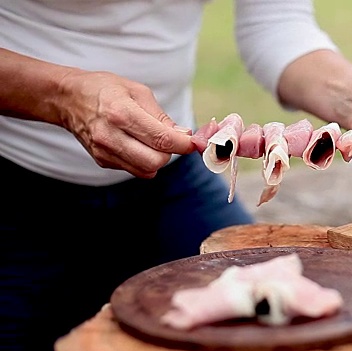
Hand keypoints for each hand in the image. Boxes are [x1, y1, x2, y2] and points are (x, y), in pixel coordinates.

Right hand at [56, 70, 194, 177]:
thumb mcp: (138, 91)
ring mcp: (104, 151)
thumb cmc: (106, 90)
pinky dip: (143, 161)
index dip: (184, 144)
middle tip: (168, 139)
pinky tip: (136, 144)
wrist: (68, 98)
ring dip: (157, 159)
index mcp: (122, 113)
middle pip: (155, 162)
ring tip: (150, 141)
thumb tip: (185, 136)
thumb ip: (162, 117)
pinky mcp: (102, 161)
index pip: (161, 139)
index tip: (193, 142)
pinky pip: (134, 170)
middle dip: (169, 153)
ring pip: (146, 170)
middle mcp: (110, 136)